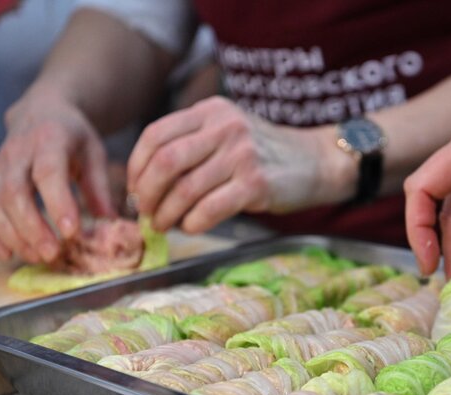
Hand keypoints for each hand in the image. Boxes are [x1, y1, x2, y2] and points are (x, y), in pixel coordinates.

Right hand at [0, 87, 114, 262]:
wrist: (42, 114)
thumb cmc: (73, 138)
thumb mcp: (94, 154)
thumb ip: (100, 188)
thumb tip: (110, 222)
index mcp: (49, 141)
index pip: (48, 173)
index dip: (58, 204)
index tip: (72, 232)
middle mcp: (16, 154)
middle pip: (14, 194)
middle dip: (32, 228)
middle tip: (53, 253)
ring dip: (13, 236)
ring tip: (38, 257)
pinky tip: (7, 255)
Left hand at [127, 96, 352, 233]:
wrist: (317, 162)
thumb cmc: (265, 154)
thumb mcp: (228, 133)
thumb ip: (192, 146)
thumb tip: (143, 183)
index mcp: (211, 112)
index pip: (156, 135)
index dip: (135, 166)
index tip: (133, 189)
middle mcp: (225, 128)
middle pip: (166, 162)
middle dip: (146, 194)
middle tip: (145, 213)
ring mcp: (242, 155)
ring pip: (185, 189)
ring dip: (167, 215)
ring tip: (164, 226)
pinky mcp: (257, 184)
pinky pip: (210, 208)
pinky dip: (193, 223)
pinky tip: (192, 227)